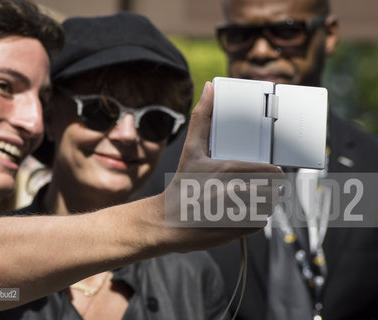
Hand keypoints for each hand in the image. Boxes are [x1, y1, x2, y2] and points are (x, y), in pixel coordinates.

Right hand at [162, 81, 283, 251]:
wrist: (166, 221)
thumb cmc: (181, 184)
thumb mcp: (191, 150)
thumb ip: (202, 118)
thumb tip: (210, 87)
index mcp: (226, 170)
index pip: (271, 172)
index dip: (275, 173)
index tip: (271, 173)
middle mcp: (232, 192)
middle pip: (273, 191)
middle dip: (269, 189)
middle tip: (259, 187)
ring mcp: (235, 214)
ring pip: (269, 208)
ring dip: (265, 204)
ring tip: (251, 200)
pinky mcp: (235, 232)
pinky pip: (260, 224)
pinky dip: (256, 219)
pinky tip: (241, 214)